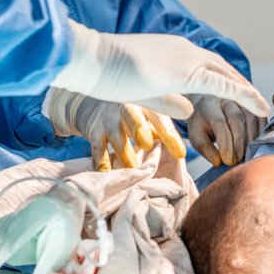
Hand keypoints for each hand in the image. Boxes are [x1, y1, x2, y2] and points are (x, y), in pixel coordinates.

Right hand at [43, 88, 186, 170]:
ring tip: (134, 169)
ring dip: (124, 153)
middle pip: (133, 117)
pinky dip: (101, 162)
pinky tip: (107, 173)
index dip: (169, 135)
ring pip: (115, 135)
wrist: (94, 100)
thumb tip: (180, 153)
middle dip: (139, 129)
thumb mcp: (147, 113)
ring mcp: (108, 119)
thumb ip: (161, 128)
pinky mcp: (94, 132)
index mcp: (145, 104)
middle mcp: (126, 108)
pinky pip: (97, 149)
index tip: (180, 154)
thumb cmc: (131, 112)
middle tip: (147, 145)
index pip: (159, 118)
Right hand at [51, 22, 270, 121]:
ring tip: (263, 109)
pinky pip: (225, 86)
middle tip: (257, 104)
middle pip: (223, 70)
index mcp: (175, 52)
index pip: (208, 66)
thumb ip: (169, 100)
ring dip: (248, 93)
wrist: (94, 60)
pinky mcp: (189, 73)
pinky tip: (260, 107)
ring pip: (229, 78)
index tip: (239, 95)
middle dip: (241, 87)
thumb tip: (190, 111)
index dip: (226, 81)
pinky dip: (246, 96)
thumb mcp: (144, 91)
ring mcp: (189, 58)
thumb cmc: (110, 76)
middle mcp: (187, 50)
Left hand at [187, 94, 267, 165]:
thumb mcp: (197, 136)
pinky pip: (261, 116)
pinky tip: (256, 145)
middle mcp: (224, 96)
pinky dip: (260, 132)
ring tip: (247, 154)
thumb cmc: (203, 122)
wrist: (208, 103)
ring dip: (252, 139)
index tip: (228, 160)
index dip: (225, 143)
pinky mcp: (253, 100)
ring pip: (251, 116)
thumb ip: (205, 149)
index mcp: (208, 104)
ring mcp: (241, 96)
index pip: (219, 122)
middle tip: (238, 159)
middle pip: (236, 118)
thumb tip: (218, 162)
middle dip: (239, 143)